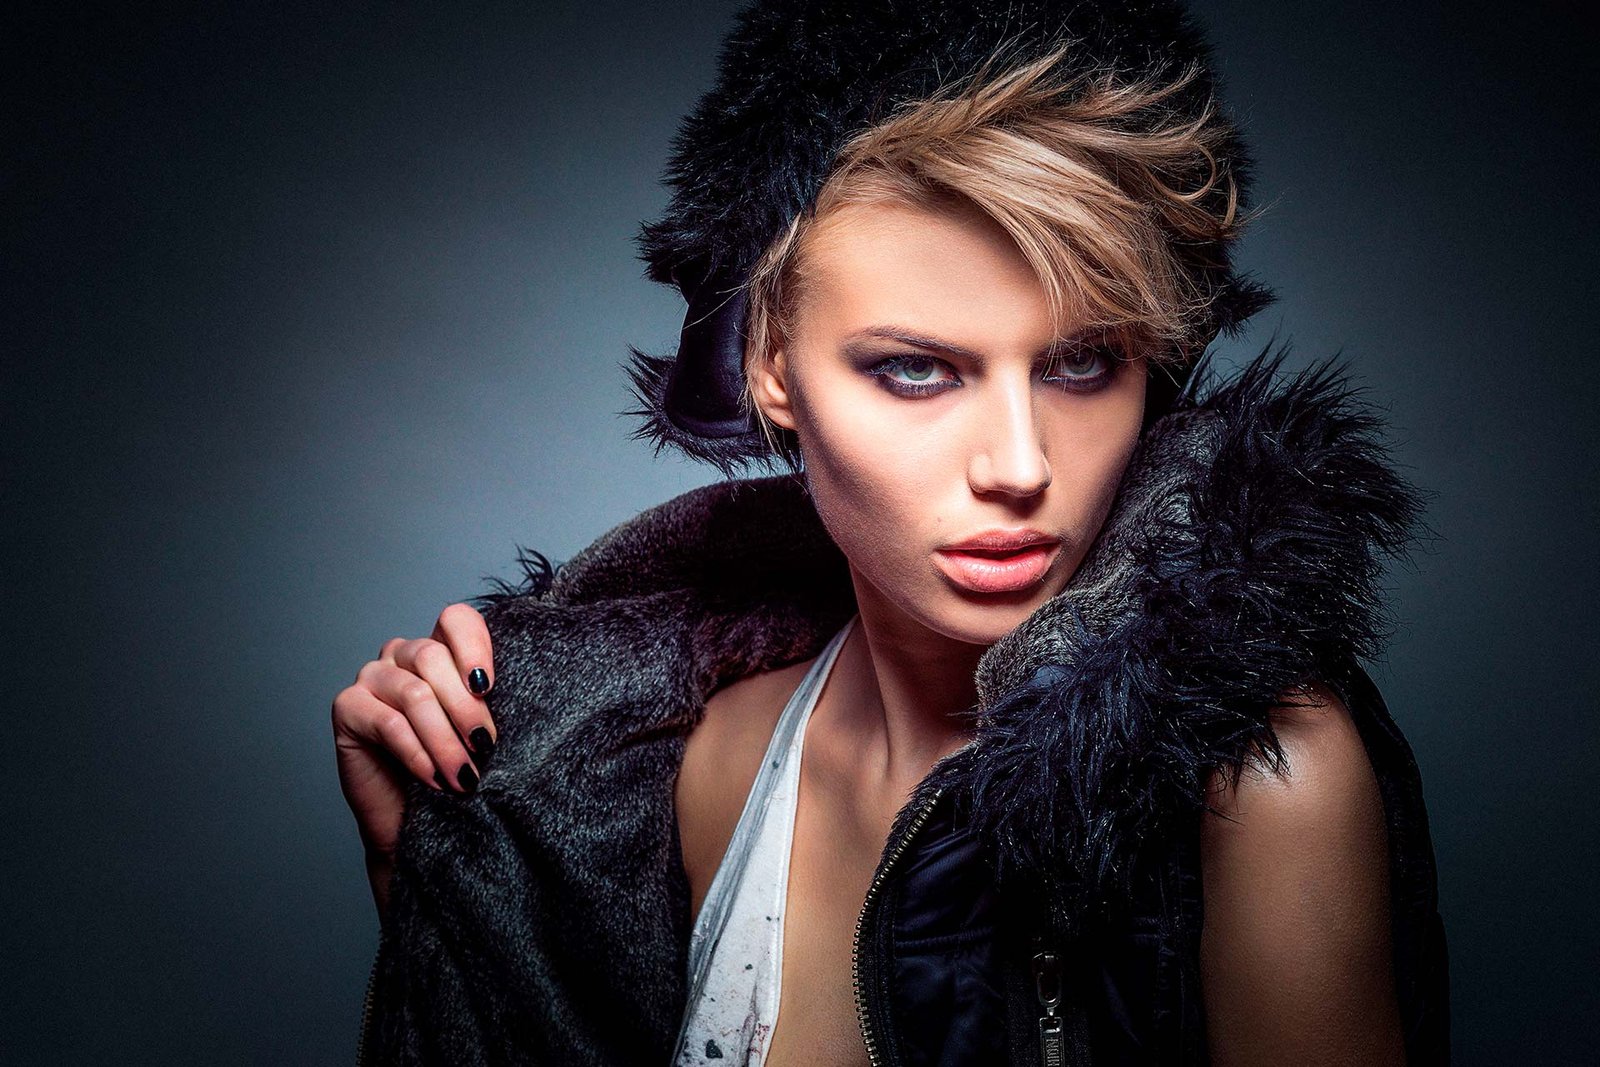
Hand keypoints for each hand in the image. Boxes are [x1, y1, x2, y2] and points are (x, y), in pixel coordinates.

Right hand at [332, 602, 495, 917]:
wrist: (419, 825)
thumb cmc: (457, 772)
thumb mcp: (481, 731)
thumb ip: (488, 702)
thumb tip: (511, 692)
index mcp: (440, 649)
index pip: (455, 619)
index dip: (474, 645)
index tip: (490, 687)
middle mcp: (401, 654)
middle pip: (432, 657)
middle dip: (466, 708)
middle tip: (486, 748)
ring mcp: (371, 677)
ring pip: (414, 694)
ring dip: (445, 740)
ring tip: (465, 776)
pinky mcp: (347, 708)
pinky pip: (388, 723)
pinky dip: (418, 753)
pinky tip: (435, 778)